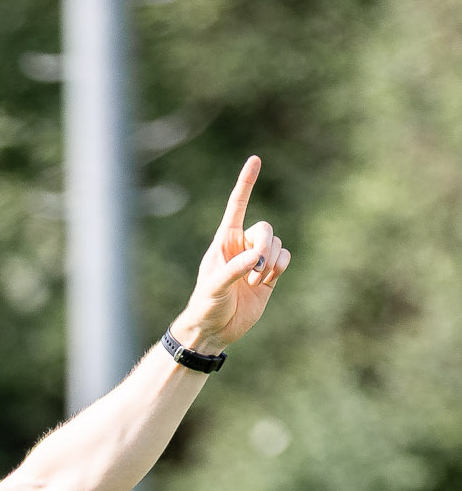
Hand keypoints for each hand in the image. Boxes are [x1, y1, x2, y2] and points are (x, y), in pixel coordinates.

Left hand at [173, 157, 290, 355]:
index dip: (246, 184)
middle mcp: (242, 245)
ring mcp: (257, 259)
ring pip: (277, 244)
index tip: (255, 160)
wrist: (214, 330)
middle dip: (265, 247)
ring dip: (271, 263)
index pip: (236, 206)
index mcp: (224, 241)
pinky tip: (267, 282)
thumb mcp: (214, 288)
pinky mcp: (269, 274)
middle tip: (255, 270)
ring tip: (255, 283)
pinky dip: (280, 268)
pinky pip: (285, 258)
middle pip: (265, 229)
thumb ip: (234, 271)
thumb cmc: (206, 305)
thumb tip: (257, 258)